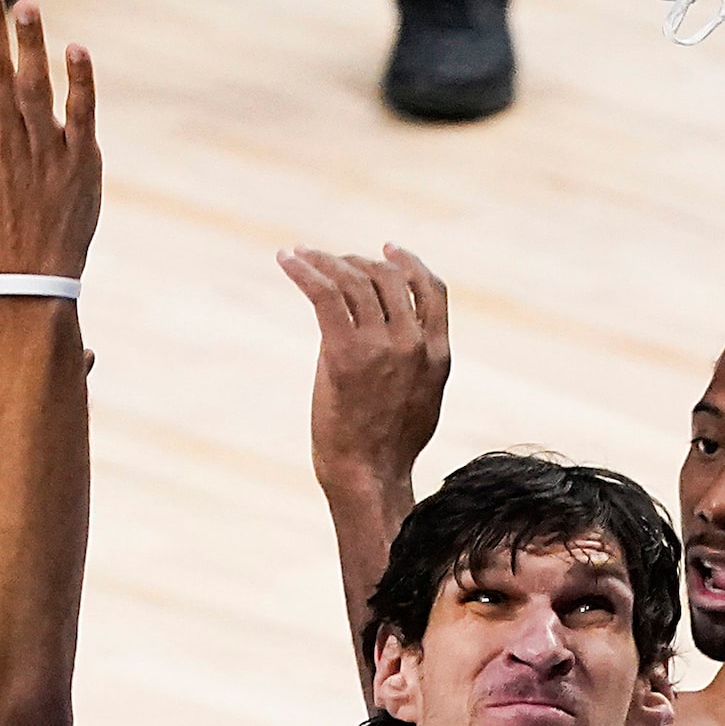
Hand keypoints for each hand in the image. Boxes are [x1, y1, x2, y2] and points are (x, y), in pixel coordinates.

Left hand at [278, 244, 449, 492]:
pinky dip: (304, 270)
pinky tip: (287, 259)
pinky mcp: (345, 352)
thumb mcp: (421, 401)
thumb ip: (415, 365)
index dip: (409, 263)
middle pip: (389, 278)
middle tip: (330, 260)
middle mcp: (413, 344)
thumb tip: (394, 341)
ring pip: (354, 280)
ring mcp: (381, 346)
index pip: (431, 290)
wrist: (368, 475)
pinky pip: (325, 294)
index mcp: (437, 355)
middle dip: (357, 262)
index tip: (387, 250)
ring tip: (300, 255)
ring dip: (324, 260)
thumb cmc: (389, 449)